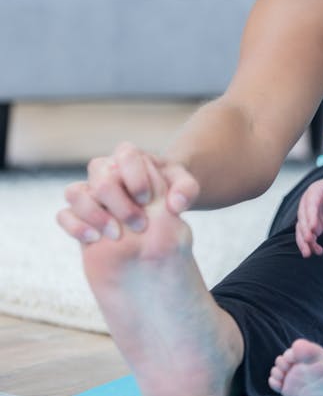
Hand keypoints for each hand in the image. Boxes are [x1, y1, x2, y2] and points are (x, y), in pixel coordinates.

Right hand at [56, 141, 198, 243]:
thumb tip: (175, 204)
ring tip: (116, 234)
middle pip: (99, 177)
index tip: (147, 199)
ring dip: (94, 214)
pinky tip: (94, 240)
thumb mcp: (185, 187)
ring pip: (75, 193)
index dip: (135, 177)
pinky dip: (75, 226)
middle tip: (140, 225)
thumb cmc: (171, 191)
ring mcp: (89, 191)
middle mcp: (105, 170)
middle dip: (119, 203)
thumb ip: (187, 190)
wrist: (158, 210)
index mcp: (130, 157)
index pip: (126, 155)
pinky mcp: (78, 213)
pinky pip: (63, 215)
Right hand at [295, 176, 322, 257]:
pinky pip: (309, 236)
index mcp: (313, 193)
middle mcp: (307, 205)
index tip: (313, 227)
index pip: (310, 206)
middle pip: (303, 219)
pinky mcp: (313, 226)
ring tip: (307, 253)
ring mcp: (309, 216)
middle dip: (305, 230)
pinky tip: (318, 251)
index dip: (311, 217)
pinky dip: (312, 245)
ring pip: (302, 230)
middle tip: (309, 240)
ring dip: (303, 242)